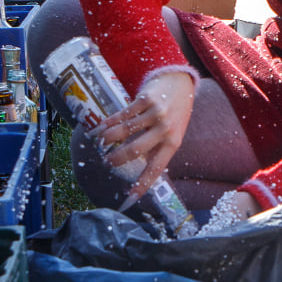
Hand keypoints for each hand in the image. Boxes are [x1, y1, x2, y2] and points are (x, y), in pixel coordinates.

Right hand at [95, 69, 195, 191]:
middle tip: (106, 162)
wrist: (181, 83)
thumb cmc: (175, 113)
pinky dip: (109, 122)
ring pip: (125, 131)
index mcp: (173, 143)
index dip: (142, 185)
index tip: (129, 199)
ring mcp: (155, 113)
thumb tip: (139, 168)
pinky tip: (101, 128)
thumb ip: (157, 149)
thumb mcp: (172, 134)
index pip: (155, 169)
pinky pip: (123, 114)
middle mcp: (165, 129)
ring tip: (101, 144)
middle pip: (135, 150)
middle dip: (116, 159)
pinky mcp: (146, 99)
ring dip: (108, 139)